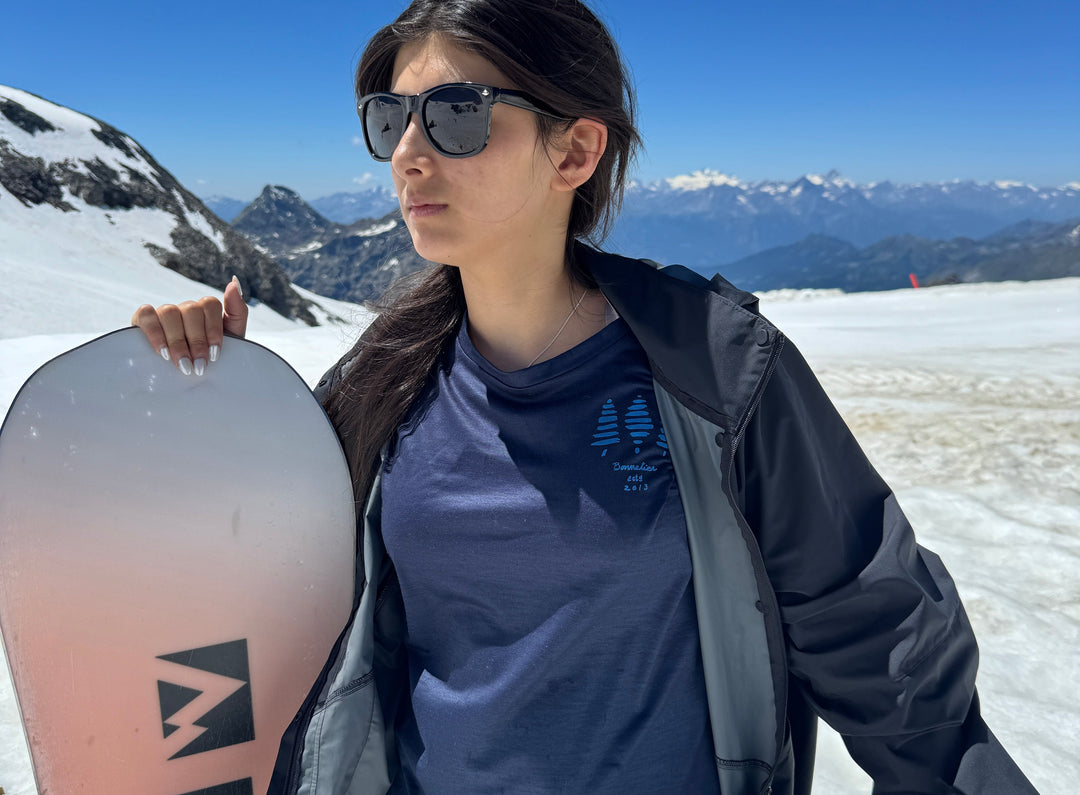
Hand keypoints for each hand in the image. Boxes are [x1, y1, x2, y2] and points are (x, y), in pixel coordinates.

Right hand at [130, 275, 248, 374]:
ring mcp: (164, 312)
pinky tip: (163, 353)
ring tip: (183, 365)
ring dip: (177, 341)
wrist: (187, 383)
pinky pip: (146, 314)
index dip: (213, 330)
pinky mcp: (142, 319)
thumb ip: (238, 312)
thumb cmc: (210, 360)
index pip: (210, 304)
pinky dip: (155, 333)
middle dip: (197, 341)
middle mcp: (185, 309)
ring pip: (169, 312)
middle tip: (199, 366)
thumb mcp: (232, 340)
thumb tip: (234, 282)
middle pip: (191, 310)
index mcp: (205, 311)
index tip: (215, 355)